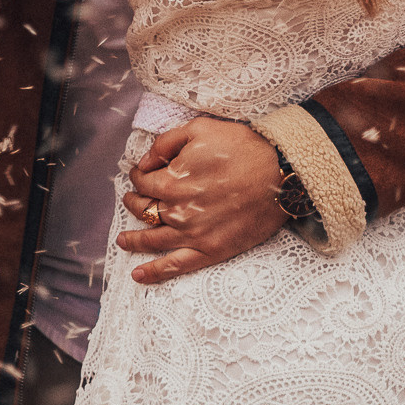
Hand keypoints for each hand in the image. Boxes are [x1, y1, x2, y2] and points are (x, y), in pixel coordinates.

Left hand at [115, 118, 287, 283]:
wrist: (281, 174)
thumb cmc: (243, 147)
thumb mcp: (200, 129)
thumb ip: (166, 143)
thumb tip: (144, 161)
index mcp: (173, 181)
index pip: (143, 181)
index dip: (138, 176)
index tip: (140, 174)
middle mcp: (178, 210)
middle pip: (144, 210)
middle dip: (134, 203)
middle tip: (133, 199)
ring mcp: (194, 234)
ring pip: (153, 240)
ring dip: (133, 241)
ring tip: (123, 241)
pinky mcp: (212, 251)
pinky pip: (177, 266)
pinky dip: (155, 272)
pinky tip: (138, 275)